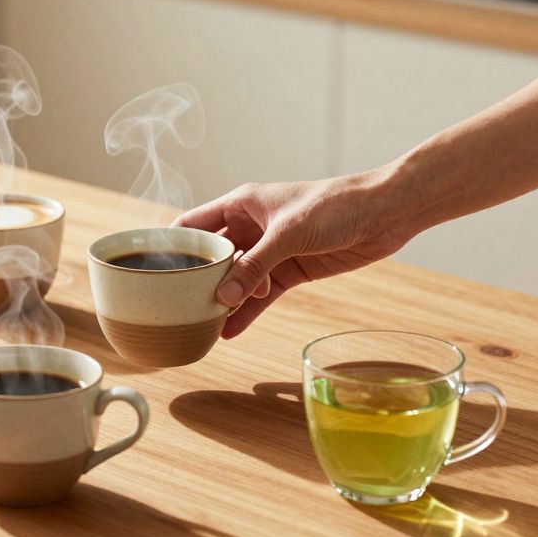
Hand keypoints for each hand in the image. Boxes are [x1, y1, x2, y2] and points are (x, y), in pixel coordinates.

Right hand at [174, 169, 416, 338]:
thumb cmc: (336, 205)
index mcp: (241, 205)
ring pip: (235, 280)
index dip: (172, 246)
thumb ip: (256, 265)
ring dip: (221, 301)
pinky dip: (247, 313)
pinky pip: (261, 296)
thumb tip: (224, 297)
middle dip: (195, 281)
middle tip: (177, 309)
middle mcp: (250, 228)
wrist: (385, 212)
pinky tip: (230, 331)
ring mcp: (269, 251)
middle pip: (211, 257)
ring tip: (201, 327)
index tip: (152, 271)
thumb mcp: (289, 234)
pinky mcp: (290, 271)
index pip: (194, 225)